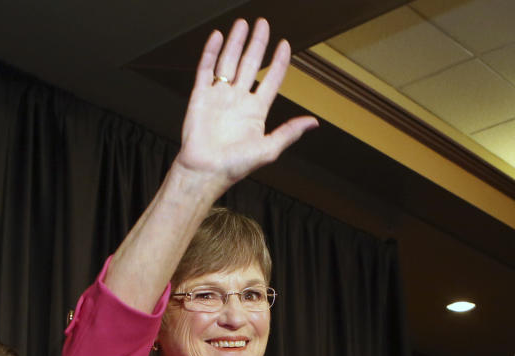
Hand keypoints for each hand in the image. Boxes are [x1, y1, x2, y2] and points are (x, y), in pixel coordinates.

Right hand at [173, 18, 317, 191]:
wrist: (205, 171)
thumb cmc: (235, 166)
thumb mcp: (269, 149)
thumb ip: (289, 132)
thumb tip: (313, 123)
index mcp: (255, 112)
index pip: (271, 80)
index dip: (279, 62)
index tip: (285, 45)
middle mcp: (238, 101)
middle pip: (250, 64)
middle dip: (257, 43)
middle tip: (263, 24)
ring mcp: (219, 97)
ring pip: (229, 62)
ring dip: (236, 42)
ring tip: (242, 24)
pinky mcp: (200, 96)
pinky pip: (206, 69)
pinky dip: (211, 52)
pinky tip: (218, 37)